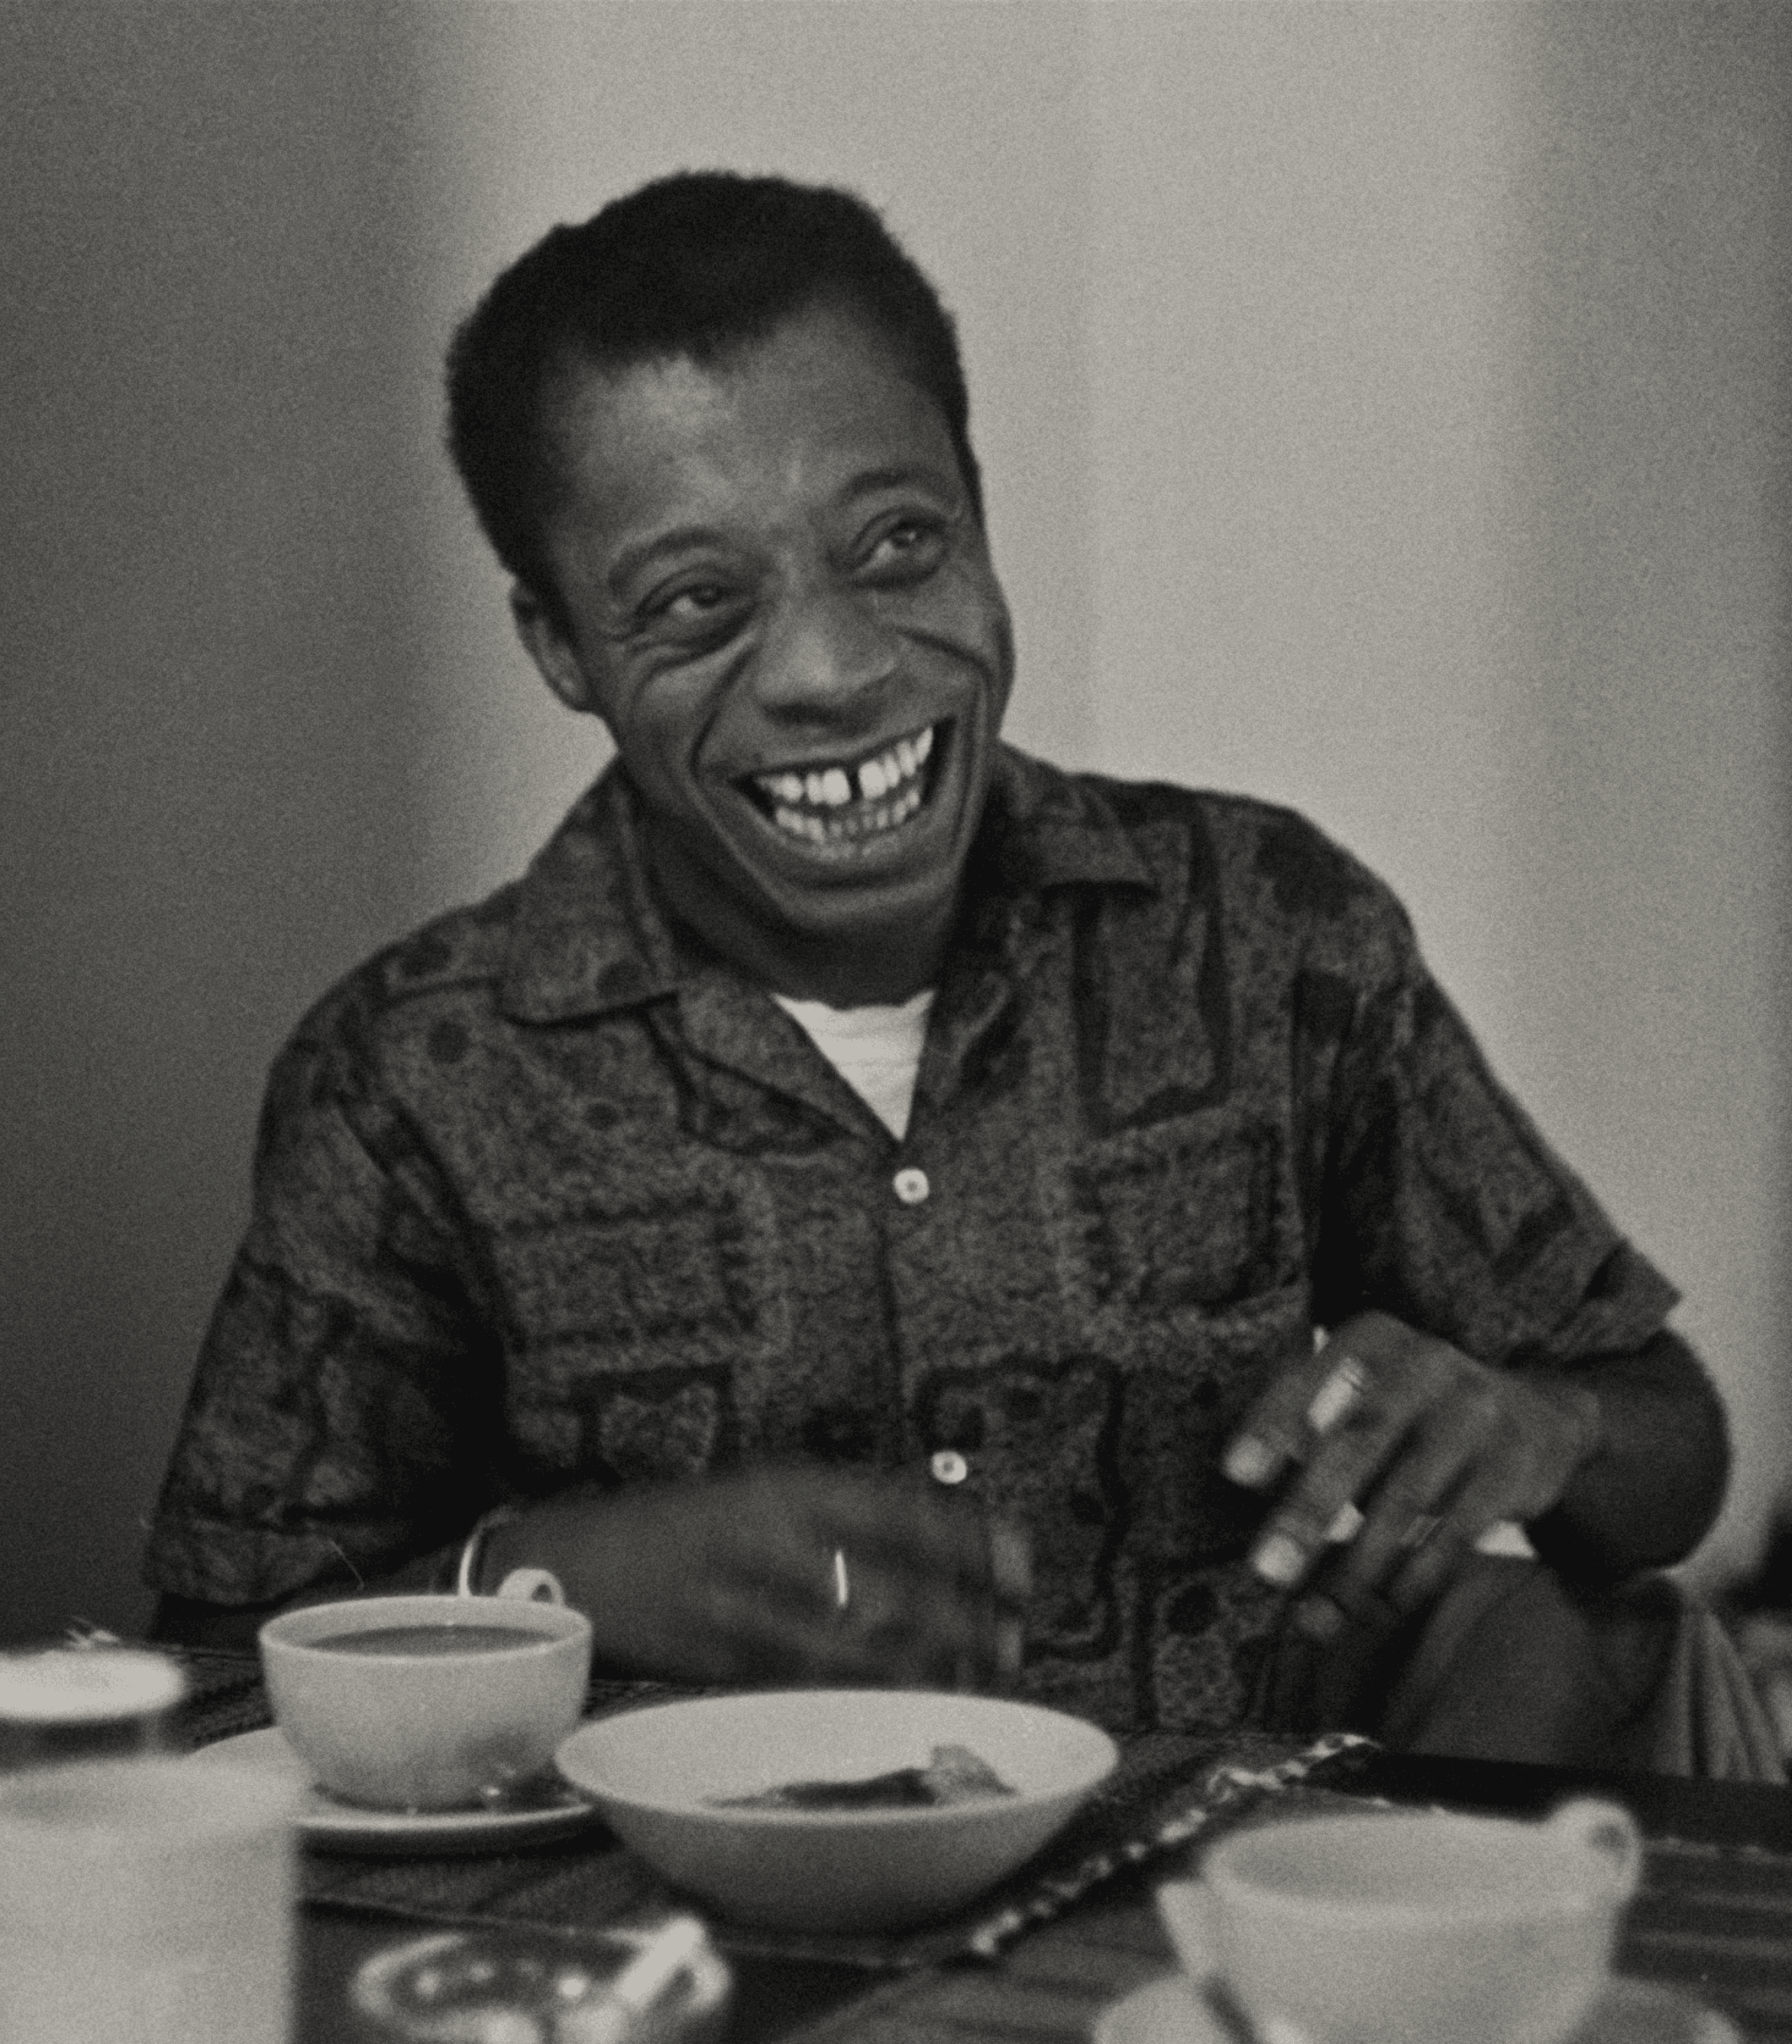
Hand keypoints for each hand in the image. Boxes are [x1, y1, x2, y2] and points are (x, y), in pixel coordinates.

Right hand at [485, 1465, 1030, 1689]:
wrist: (577, 1563)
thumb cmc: (685, 1525)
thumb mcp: (761, 1491)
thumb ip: (840, 1512)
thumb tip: (941, 1535)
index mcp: (786, 1487)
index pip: (900, 1512)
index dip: (969, 1541)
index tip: (1021, 1564)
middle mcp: (771, 1542)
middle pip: (890, 1585)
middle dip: (963, 1617)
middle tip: (1014, 1637)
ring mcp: (747, 1608)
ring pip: (858, 1646)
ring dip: (927, 1666)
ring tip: (978, 1678)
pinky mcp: (723, 1666)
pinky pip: (811, 1686)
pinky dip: (866, 1697)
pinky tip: (905, 1705)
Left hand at [1221, 1312, 1600, 1643]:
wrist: (1538, 1421)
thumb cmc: (1415, 1417)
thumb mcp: (1366, 1398)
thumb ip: (1308, 1430)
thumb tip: (1245, 1487)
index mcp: (1375, 1338)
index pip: (1311, 1374)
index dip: (1272, 1423)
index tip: (1235, 1474)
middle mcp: (1428, 1362)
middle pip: (1359, 1438)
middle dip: (1309, 1509)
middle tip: (1268, 1569)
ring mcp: (1478, 1411)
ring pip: (1408, 1495)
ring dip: (1359, 1564)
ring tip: (1320, 1614)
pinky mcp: (1515, 1463)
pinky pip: (1460, 1527)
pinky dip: (1417, 1574)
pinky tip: (1383, 1606)